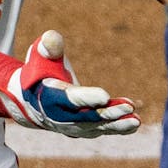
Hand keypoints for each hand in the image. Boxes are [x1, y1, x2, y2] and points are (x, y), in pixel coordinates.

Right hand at [0, 31, 140, 137]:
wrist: (32, 99)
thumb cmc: (40, 72)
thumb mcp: (39, 56)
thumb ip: (47, 47)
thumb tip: (51, 37)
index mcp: (50, 98)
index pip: (71, 99)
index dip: (88, 98)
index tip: (106, 96)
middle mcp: (61, 117)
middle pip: (88, 117)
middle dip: (109, 113)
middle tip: (129, 107)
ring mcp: (73, 126)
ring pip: (97, 127)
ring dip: (117, 124)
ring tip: (135, 121)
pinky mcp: (84, 129)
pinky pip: (102, 130)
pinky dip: (118, 128)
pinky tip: (133, 124)